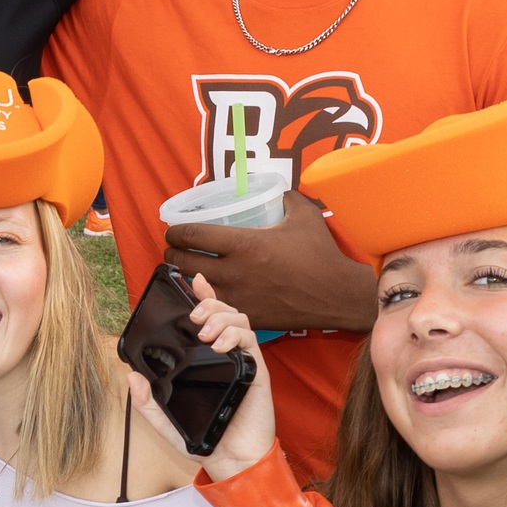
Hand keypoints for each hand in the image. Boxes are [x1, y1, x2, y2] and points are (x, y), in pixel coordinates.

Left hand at [121, 274, 275, 479]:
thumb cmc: (205, 439)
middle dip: (208, 303)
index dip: (201, 296)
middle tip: (193, 315)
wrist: (234, 460)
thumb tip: (130, 376)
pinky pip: (249, 339)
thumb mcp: (166, 422)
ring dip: (220, 316)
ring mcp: (241, 359)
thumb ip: (147, 402)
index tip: (192, 282)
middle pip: (222, 311)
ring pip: (237, 318)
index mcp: (205, 360)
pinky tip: (219, 345)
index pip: (206, 319)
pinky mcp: (256, 369)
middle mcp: (224, 354)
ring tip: (204, 332)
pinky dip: (233, 334)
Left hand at [156, 200, 377, 332]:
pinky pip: (211, 306)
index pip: (193, 235)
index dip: (176, 232)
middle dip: (171, 254)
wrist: (335, 295)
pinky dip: (202, 298)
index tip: (173, 230)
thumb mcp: (304, 214)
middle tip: (173, 249)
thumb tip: (277, 190)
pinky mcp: (243, 316)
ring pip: (192, 287)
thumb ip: (286, 197)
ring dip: (182, 277)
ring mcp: (236, 297)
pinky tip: (203, 291)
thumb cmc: (320, 254)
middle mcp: (234, 271)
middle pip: (183, 262)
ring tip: (184, 269)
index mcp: (243, 243)